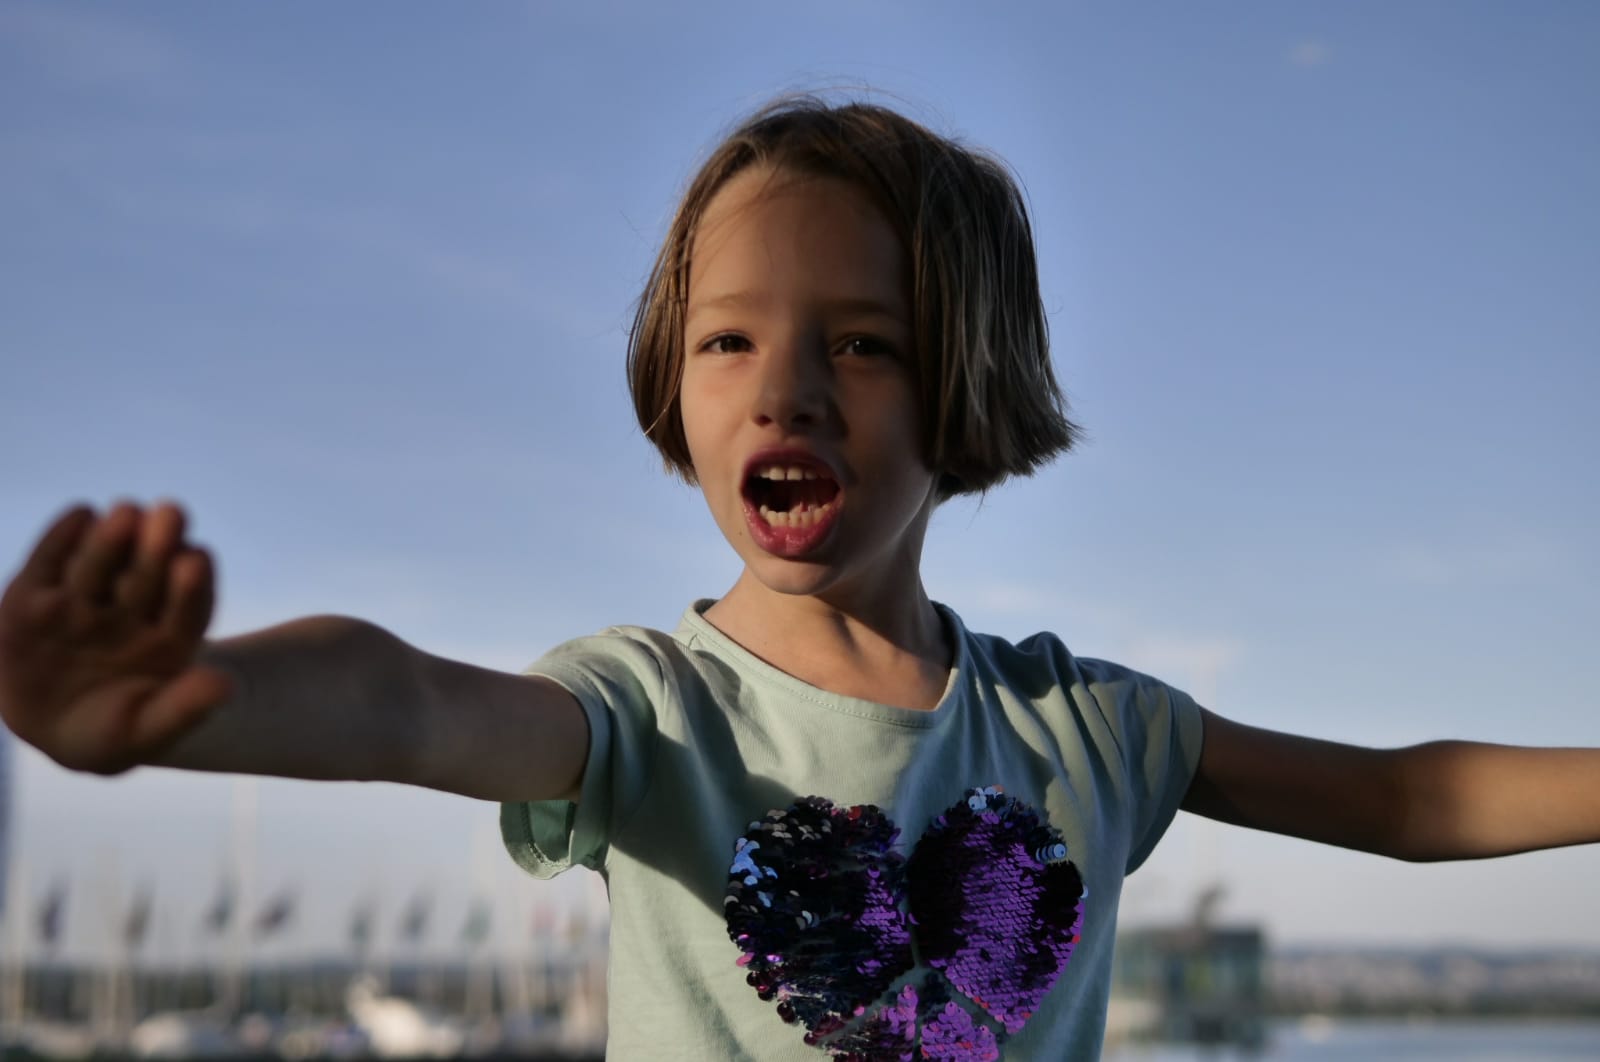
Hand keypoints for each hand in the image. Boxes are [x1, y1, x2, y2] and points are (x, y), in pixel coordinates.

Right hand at [0, 502, 229, 773]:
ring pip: (103, 563)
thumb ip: (185, 708)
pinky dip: (63, 538)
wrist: (49, 731)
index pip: (188, 605)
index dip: (193, 584)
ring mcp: (85, 599)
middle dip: (159, 545)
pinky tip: (81, 515)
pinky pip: (51, 560)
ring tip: (127, 513)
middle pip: (149, 573)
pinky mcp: (35, 594)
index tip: (195, 560)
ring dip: (115, 537)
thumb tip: (227, 686)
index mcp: (170, 637)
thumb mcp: (147, 731)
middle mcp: (132, 609)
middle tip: (171, 512)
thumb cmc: (112, 734)